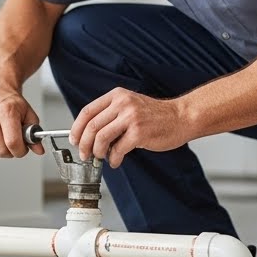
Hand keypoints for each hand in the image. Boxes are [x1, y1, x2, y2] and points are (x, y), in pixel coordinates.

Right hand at [0, 83, 44, 158]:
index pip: (12, 142)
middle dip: (11, 152)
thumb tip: (39, 150)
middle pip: (1, 151)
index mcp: (7, 112)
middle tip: (14, 144)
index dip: (21, 151)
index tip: (23, 149)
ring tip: (4, 140)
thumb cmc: (12, 104)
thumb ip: (35, 134)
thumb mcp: (29, 115)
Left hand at [71, 88, 194, 167]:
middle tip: (85, 155)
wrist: (182, 117)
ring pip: (101, 138)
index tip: (74, 140)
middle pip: (91, 126)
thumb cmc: (157, 115)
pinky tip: (116, 161)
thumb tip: (89, 135)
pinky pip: (118, 149)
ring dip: (97, 152)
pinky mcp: (140, 133)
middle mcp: (123, 104)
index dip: (76, 128)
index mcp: (118, 96)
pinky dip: (113, 159)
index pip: (87, 112)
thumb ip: (112, 114)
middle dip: (84, 145)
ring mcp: (132, 118)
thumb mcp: (131, 106)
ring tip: (101, 157)